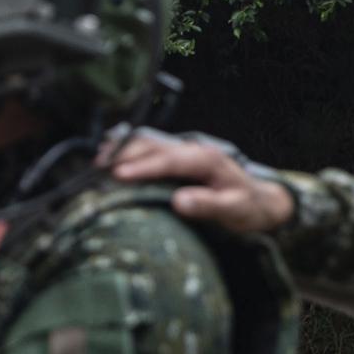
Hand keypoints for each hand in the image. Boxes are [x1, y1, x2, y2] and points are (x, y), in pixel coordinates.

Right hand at [100, 131, 293, 235]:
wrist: (257, 200)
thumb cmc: (246, 207)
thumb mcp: (234, 210)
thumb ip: (209, 205)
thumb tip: (180, 201)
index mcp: (206, 160)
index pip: (170, 159)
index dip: (144, 166)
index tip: (119, 175)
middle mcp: (191, 150)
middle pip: (153, 145)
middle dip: (124, 154)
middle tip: (97, 169)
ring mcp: (182, 152)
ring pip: (147, 143)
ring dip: (121, 151)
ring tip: (96, 165)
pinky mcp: (174, 159)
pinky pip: (147, 150)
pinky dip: (125, 153)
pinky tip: (108, 161)